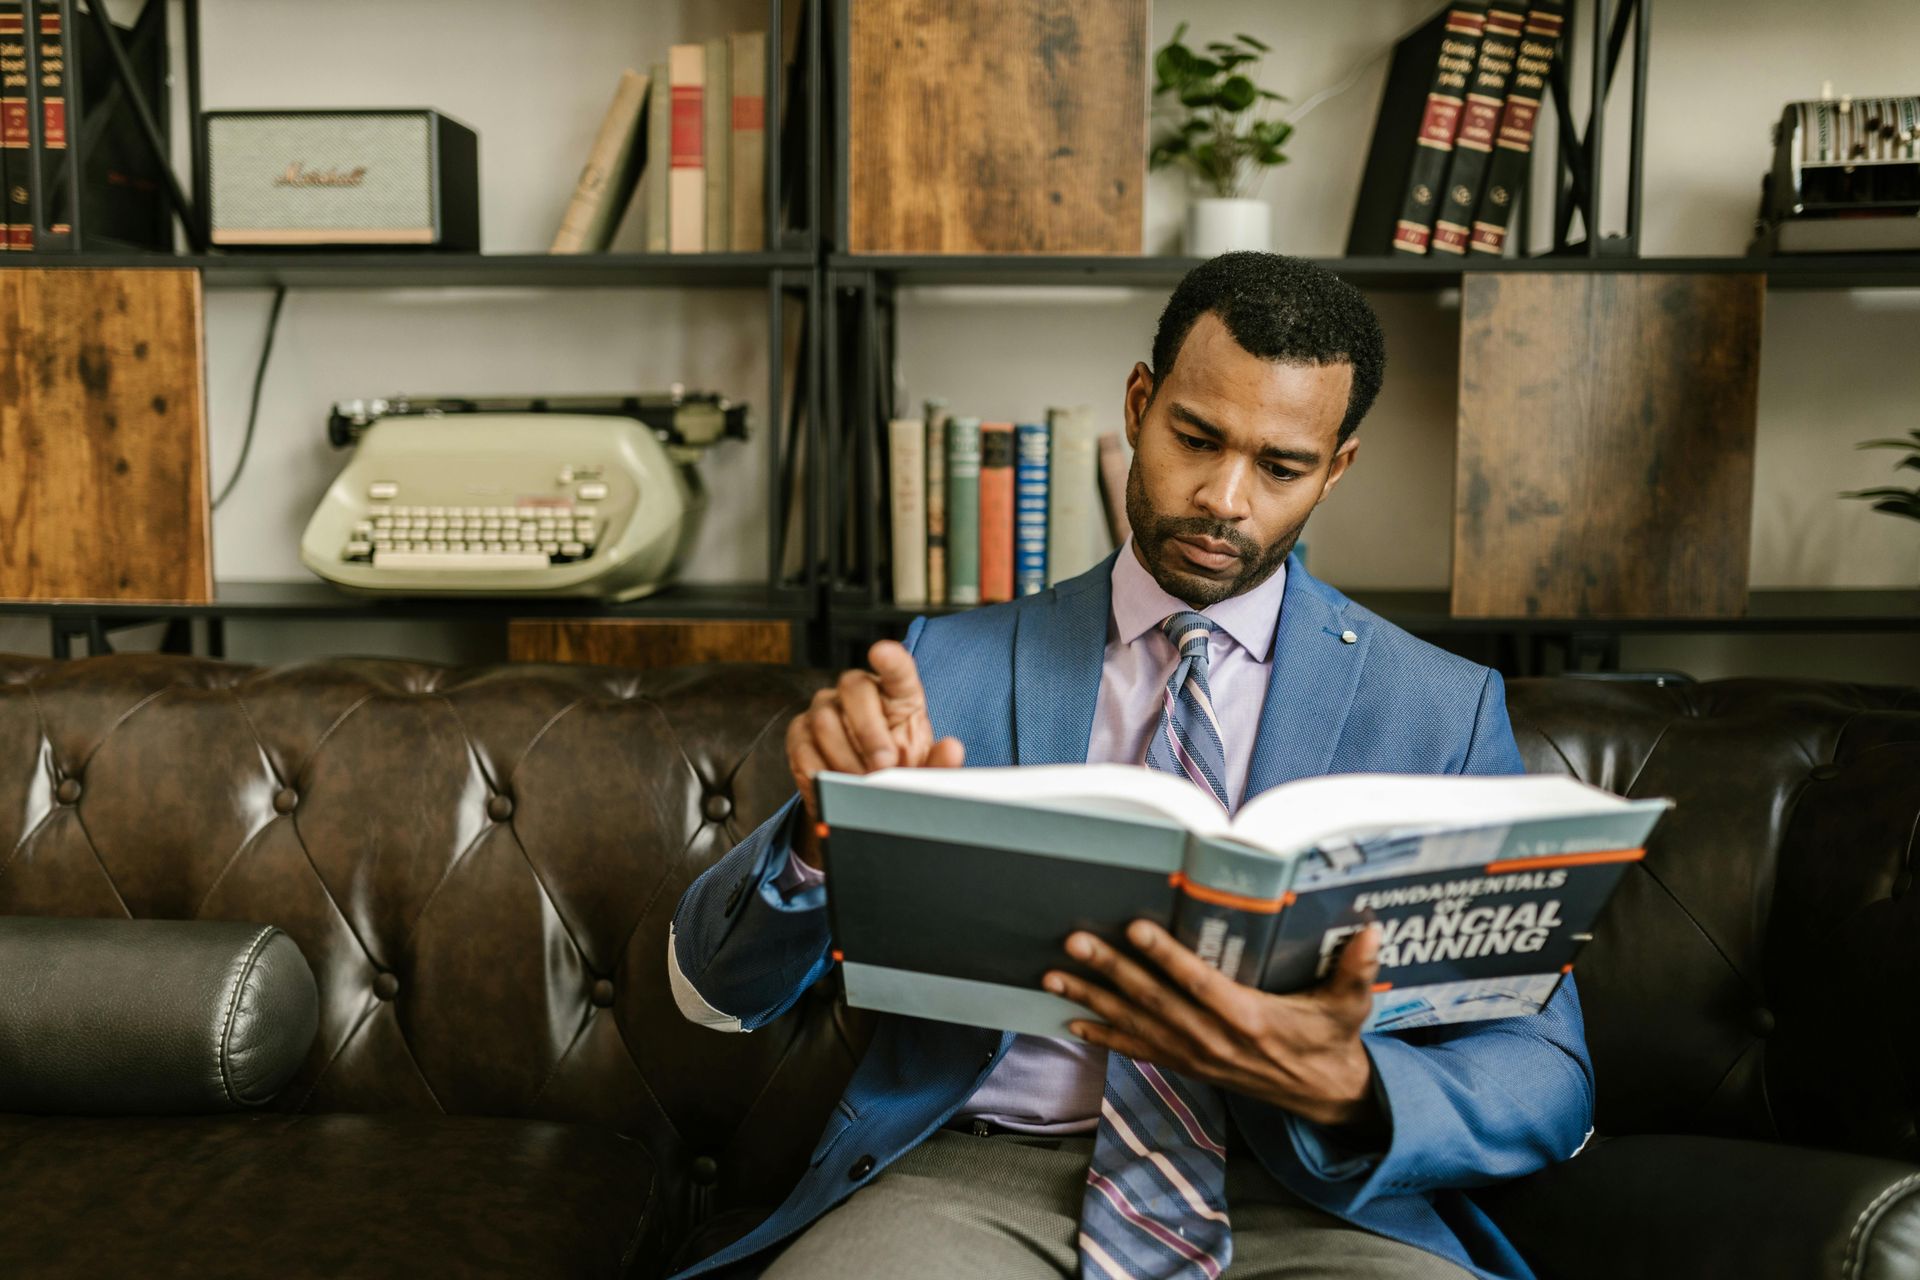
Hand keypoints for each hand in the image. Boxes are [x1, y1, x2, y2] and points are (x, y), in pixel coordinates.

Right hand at [786, 640, 964, 867]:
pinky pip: (803, 747)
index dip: (890, 659)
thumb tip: (953, 750)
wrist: (864, 795)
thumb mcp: (922, 769)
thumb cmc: (897, 769)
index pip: (897, 668)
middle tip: (883, 765)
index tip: (883, 651)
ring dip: (845, 758)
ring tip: (862, 785)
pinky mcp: (800, 733)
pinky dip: (819, 771)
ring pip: (825, 721)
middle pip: (854, 687)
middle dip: (869, 731)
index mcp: (897, 693)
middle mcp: (858, 691)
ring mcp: (825, 708)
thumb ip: (938, 762)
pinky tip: (834, 786)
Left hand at [1043, 920, 1383, 1129]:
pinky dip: (1103, 1035)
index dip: (1166, 956)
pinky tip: (1071, 1020)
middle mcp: (1214, 1040)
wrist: (1325, 1097)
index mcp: (1250, 1019)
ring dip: (1093, 998)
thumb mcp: (1350, 1004)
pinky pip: (1138, 1050)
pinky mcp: (1188, 1067)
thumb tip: (1371, 931)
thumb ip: (1355, 968)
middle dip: (1111, 969)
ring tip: (1054, 976)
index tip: (1135, 928)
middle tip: (1074, 942)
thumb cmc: (1333, 1040)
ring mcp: (1196, 1057)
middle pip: (1154, 1001)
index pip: (1199, 982)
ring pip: (1136, 1024)